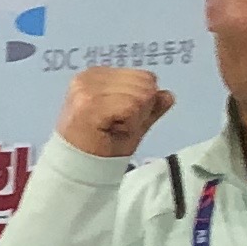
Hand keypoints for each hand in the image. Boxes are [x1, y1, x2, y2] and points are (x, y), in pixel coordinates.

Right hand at [56, 66, 175, 159]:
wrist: (79, 169)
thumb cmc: (101, 147)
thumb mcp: (131, 121)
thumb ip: (150, 106)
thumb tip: (167, 95)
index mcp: (98, 75)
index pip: (145, 76)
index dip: (141, 102)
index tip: (119, 118)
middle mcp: (90, 77)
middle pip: (146, 83)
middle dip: (140, 108)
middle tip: (117, 125)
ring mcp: (87, 89)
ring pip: (141, 94)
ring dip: (134, 117)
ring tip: (113, 127)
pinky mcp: (88, 103)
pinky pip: (132, 106)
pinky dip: (129, 122)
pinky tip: (111, 130)